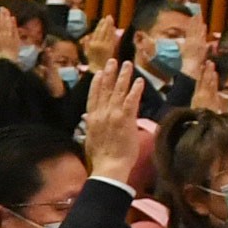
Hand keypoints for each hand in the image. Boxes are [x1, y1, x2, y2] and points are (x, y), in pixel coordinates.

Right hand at [78, 55, 142, 176]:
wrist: (108, 166)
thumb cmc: (101, 157)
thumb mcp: (90, 139)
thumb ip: (91, 126)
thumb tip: (87, 117)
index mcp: (92, 119)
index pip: (94, 96)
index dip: (97, 83)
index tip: (100, 72)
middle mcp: (101, 114)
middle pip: (105, 89)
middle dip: (109, 74)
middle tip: (113, 60)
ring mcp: (113, 115)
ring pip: (118, 91)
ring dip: (123, 76)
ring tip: (127, 64)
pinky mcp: (125, 119)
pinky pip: (131, 101)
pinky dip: (135, 90)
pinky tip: (139, 81)